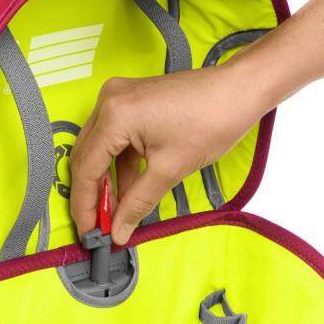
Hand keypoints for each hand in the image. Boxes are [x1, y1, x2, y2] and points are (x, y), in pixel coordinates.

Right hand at [69, 51, 276, 244]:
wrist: (239, 91)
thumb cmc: (212, 120)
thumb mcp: (170, 169)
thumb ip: (138, 203)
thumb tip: (119, 230)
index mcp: (114, 116)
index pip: (86, 169)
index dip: (85, 206)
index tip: (89, 232)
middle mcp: (108, 101)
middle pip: (87, 158)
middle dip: (93, 195)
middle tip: (99, 226)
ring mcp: (119, 99)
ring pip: (99, 150)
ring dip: (107, 182)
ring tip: (115, 213)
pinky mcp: (131, 101)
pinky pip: (114, 139)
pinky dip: (120, 165)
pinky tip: (128, 190)